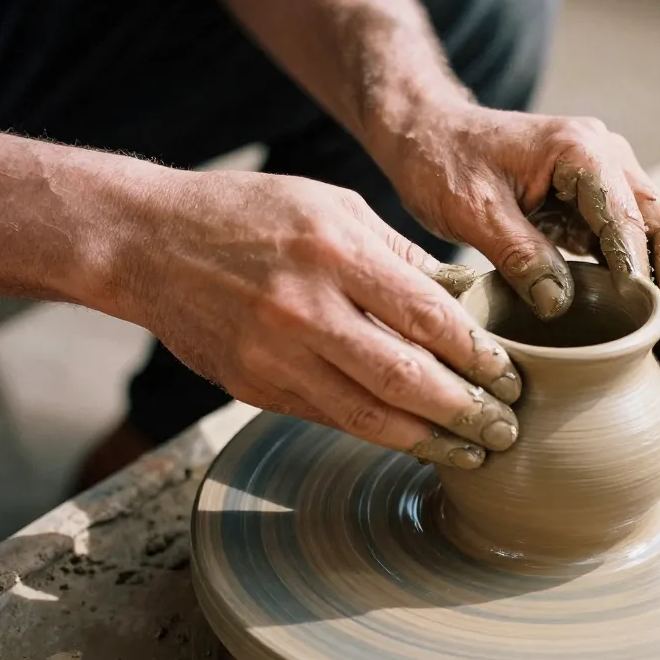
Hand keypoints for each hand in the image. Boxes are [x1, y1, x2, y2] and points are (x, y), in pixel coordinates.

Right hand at [117, 169, 523, 467]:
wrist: (149, 244)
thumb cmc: (253, 214)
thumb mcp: (335, 207)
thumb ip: (398, 255)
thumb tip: (460, 300)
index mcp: (335, 253)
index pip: (427, 318)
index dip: (477, 356)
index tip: (511, 377)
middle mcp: (306, 309)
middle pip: (405, 378)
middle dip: (465, 411)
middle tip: (506, 430)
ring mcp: (275, 355)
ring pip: (367, 416)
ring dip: (427, 441)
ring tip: (471, 453)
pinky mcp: (253, 387)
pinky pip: (328, 419)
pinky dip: (376, 434)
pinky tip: (412, 439)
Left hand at [387, 102, 659, 385]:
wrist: (429, 133)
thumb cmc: (443, 161)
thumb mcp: (471, 209)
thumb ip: (518, 252)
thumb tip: (561, 306)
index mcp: (580, 150)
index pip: (626, 217)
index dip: (641, 274)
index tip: (651, 326)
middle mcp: (608, 159)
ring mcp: (608, 181)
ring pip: (659, 242)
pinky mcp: (597, 206)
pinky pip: (635, 249)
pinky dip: (650, 292)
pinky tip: (657, 339)